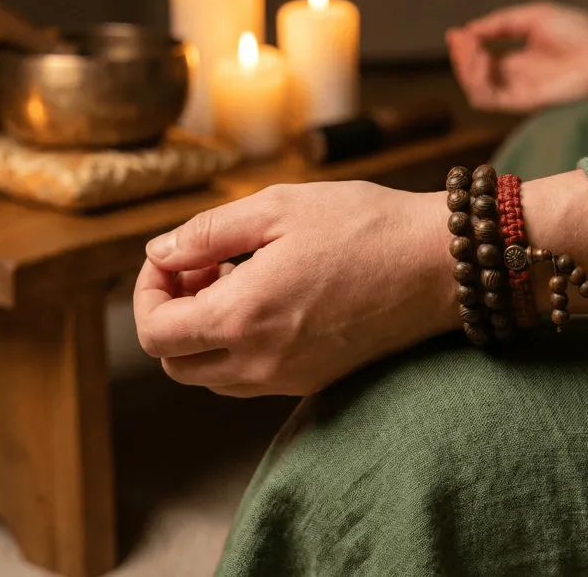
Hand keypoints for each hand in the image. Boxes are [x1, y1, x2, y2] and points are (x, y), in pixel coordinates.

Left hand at [133, 182, 456, 396]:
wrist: (439, 265)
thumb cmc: (364, 226)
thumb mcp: (278, 207)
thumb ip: (207, 232)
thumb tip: (161, 252)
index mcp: (242, 315)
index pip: (154, 332)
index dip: (148, 292)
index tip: (173, 258)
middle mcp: (260, 360)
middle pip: (176, 362)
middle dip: (171, 314)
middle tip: (202, 267)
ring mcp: (289, 377)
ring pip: (212, 375)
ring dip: (204, 333)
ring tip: (236, 280)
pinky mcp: (315, 380)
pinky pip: (251, 378)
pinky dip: (239, 346)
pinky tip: (269, 300)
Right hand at [447, 2, 587, 111]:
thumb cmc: (580, 32)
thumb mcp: (532, 18)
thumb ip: (499, 24)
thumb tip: (466, 31)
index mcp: (520, 59)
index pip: (482, 59)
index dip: (466, 47)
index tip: (456, 33)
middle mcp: (518, 78)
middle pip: (475, 76)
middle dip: (462, 57)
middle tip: (461, 39)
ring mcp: (521, 92)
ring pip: (478, 91)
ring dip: (466, 70)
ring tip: (470, 48)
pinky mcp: (526, 103)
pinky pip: (491, 99)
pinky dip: (478, 80)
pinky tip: (482, 58)